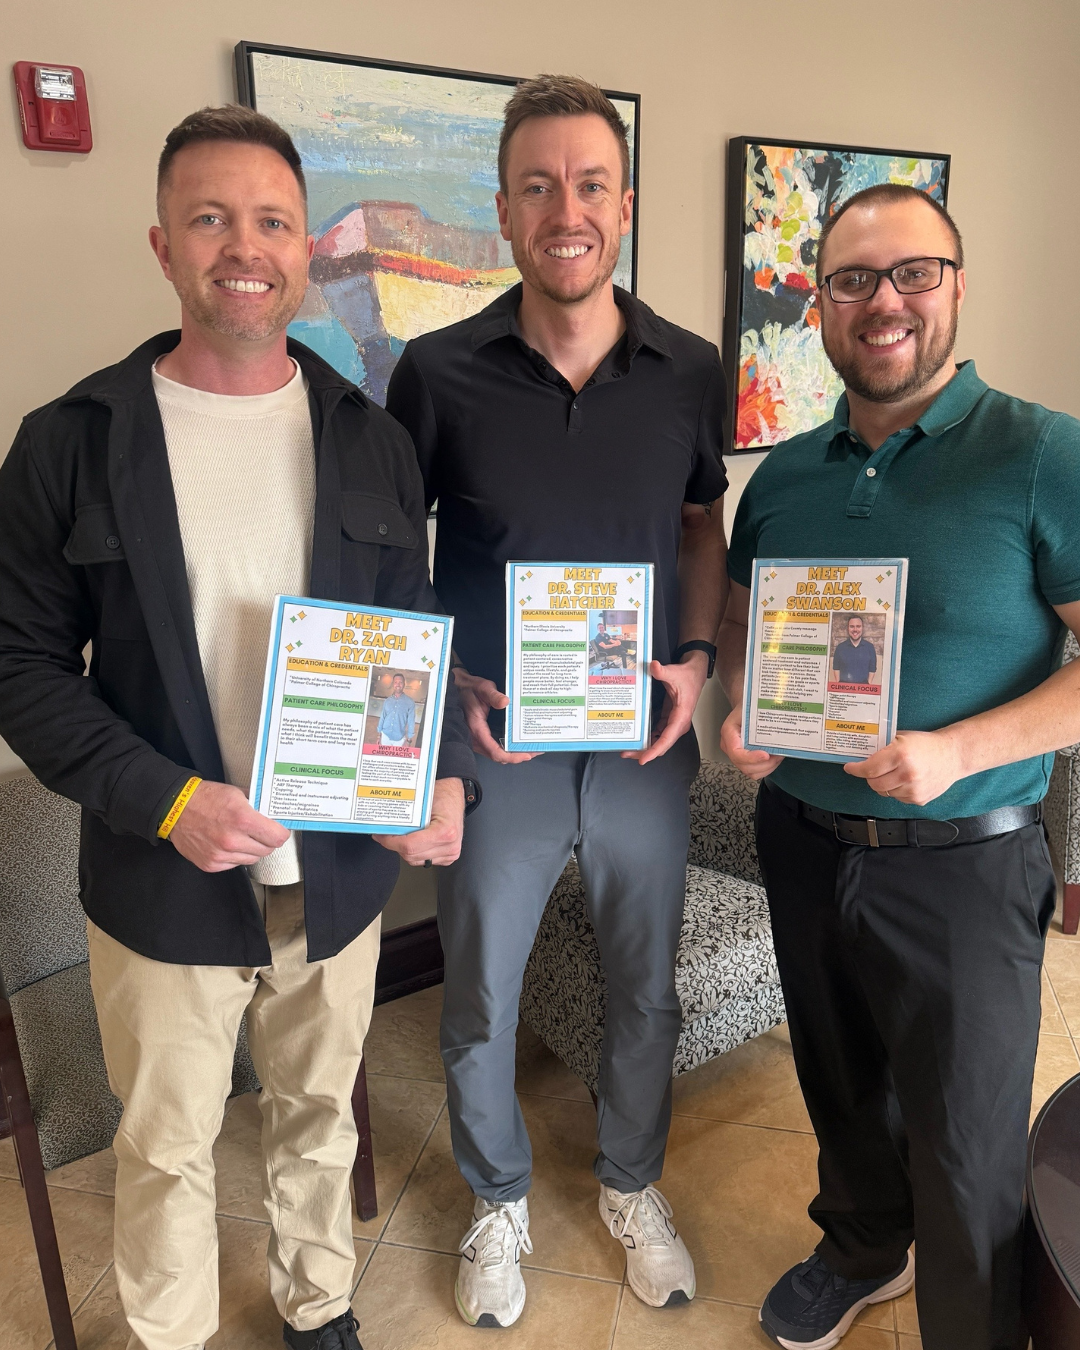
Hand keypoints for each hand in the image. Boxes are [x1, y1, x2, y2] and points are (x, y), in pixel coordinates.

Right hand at [168, 780, 289, 872]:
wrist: (175, 808)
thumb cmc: (206, 798)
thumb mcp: (237, 793)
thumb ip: (258, 806)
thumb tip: (276, 814)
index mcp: (243, 819)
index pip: (277, 837)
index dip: (281, 833)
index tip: (279, 830)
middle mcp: (232, 840)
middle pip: (267, 850)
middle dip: (267, 841)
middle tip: (261, 832)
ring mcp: (220, 855)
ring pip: (252, 859)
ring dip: (252, 849)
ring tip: (242, 836)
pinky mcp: (211, 864)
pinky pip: (235, 864)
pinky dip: (236, 856)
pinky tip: (228, 843)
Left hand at [374, 777, 464, 865]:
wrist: (455, 795)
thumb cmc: (443, 795)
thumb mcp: (422, 802)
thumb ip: (406, 817)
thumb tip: (385, 826)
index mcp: (445, 832)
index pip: (410, 846)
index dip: (390, 842)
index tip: (381, 835)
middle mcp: (450, 845)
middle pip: (410, 855)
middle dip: (394, 845)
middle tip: (385, 834)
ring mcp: (450, 853)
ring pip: (415, 860)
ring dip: (403, 849)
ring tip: (399, 836)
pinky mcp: (448, 857)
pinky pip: (423, 860)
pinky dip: (414, 851)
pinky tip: (412, 840)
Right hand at [453, 668, 537, 764]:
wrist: (459, 688)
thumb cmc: (470, 689)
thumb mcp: (483, 688)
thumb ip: (493, 695)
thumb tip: (505, 702)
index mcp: (477, 729)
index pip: (494, 751)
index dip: (511, 757)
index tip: (525, 755)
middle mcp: (476, 738)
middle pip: (498, 756)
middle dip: (517, 756)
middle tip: (534, 751)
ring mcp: (478, 739)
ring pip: (497, 754)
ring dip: (513, 754)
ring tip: (530, 749)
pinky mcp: (481, 737)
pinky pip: (495, 748)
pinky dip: (507, 749)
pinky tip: (518, 744)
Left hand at [623, 652, 708, 764]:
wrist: (695, 673)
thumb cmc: (687, 676)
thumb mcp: (674, 673)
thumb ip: (663, 671)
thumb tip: (654, 666)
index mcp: (681, 717)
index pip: (667, 739)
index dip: (654, 750)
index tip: (643, 759)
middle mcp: (678, 724)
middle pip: (661, 745)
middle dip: (644, 752)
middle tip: (626, 753)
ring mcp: (673, 723)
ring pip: (659, 742)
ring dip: (645, 747)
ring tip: (628, 749)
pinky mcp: (668, 720)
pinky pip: (658, 734)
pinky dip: (648, 738)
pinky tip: (636, 739)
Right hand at [719, 705, 784, 779]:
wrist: (744, 708)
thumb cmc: (747, 708)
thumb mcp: (750, 708)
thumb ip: (758, 719)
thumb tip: (777, 727)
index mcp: (729, 733)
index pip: (736, 752)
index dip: (751, 758)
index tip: (766, 755)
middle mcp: (729, 746)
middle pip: (744, 765)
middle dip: (763, 764)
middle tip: (778, 754)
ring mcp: (735, 755)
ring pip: (749, 771)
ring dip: (766, 767)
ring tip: (777, 757)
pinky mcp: (743, 759)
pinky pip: (754, 771)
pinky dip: (766, 768)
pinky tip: (774, 759)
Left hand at [844, 729, 962, 804]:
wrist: (953, 755)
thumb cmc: (926, 744)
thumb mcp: (901, 737)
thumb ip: (881, 747)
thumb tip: (860, 754)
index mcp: (901, 755)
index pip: (869, 769)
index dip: (856, 769)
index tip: (850, 767)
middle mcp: (907, 774)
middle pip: (874, 783)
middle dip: (869, 777)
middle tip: (872, 769)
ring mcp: (914, 789)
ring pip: (885, 792)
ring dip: (883, 783)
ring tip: (894, 772)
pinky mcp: (919, 799)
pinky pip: (897, 797)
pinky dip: (896, 790)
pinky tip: (905, 779)